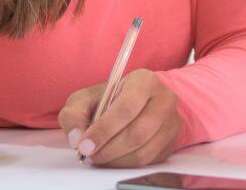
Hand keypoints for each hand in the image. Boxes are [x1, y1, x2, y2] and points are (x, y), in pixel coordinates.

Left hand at [58, 69, 182, 167]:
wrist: (132, 104)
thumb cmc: (108, 100)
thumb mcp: (85, 99)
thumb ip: (74, 115)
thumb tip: (76, 138)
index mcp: (144, 81)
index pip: (126, 108)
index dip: (103, 130)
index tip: (85, 145)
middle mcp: (164, 98)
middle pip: (137, 133)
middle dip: (108, 149)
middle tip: (90, 154)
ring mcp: (171, 121)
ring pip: (143, 151)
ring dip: (116, 160)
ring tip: (100, 156)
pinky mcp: (171, 141)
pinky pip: (149, 161)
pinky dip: (126, 164)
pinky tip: (114, 158)